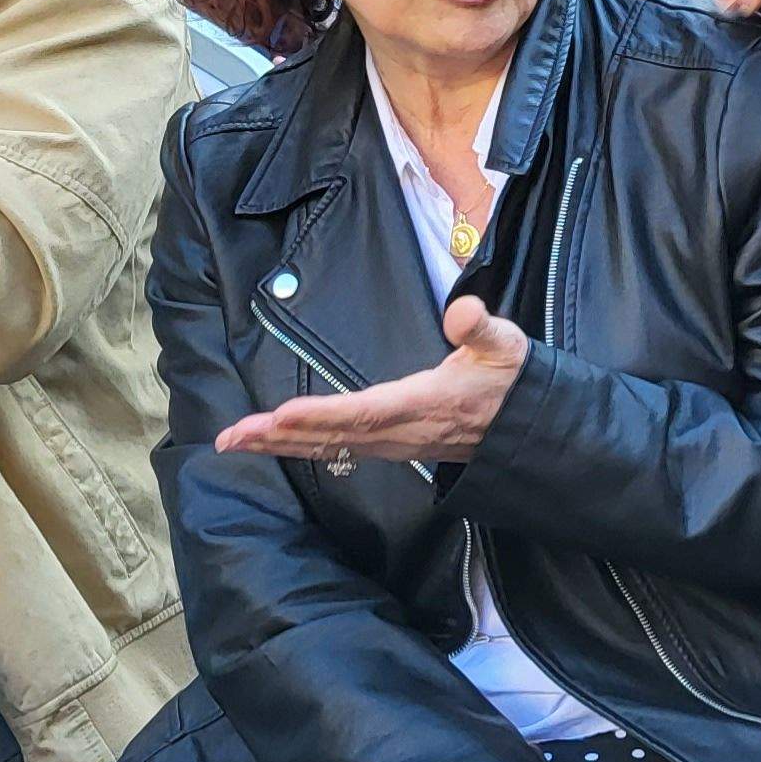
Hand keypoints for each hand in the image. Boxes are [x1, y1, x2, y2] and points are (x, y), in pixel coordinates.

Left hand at [218, 296, 527, 466]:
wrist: (529, 428)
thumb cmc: (512, 381)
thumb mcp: (507, 346)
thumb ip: (482, 327)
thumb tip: (461, 310)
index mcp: (426, 402)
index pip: (366, 410)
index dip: (322, 414)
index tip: (279, 415)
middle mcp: (404, 431)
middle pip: (333, 436)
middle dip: (280, 438)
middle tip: (231, 437)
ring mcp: (397, 445)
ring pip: (331, 448)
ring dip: (281, 446)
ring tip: (236, 442)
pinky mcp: (394, 448)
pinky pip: (340, 451)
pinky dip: (303, 448)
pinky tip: (278, 445)